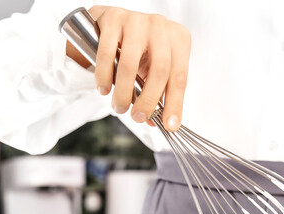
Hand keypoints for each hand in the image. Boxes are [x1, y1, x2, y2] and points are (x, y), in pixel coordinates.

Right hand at [65, 6, 190, 130]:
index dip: (174, 104)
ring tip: (119, 106)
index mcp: (179, 39)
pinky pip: (106, 53)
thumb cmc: (140, 49)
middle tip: (137, 117)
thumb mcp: (154, 70)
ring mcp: (137, 20)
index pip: (179, 77)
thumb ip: (160, 94)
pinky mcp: (113, 17)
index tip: (169, 126)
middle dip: (147, 101)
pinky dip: (104, 76)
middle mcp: (161, 27)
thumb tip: (160, 123)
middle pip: (159, 71)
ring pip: (131, 64)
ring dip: (124, 92)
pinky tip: (104, 88)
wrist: (112, 23)